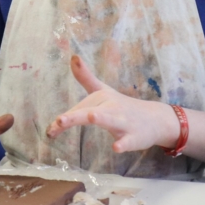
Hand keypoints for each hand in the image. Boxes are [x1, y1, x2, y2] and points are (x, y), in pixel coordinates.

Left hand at [46, 55, 180, 152]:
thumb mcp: (103, 90)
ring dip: (102, 118)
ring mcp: (124, 122)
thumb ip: (86, 77)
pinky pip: (128, 141)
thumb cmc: (122, 106)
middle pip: (91, 111)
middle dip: (75, 116)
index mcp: (101, 99)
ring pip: (111, 120)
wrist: (154, 119)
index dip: (65, 119)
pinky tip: (116, 147)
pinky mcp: (134, 137)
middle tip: (60, 120)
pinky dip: (123, 144)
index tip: (50, 129)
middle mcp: (111, 108)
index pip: (79, 109)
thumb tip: (72, 56)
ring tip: (91, 116)